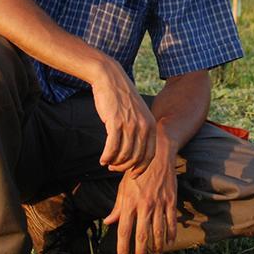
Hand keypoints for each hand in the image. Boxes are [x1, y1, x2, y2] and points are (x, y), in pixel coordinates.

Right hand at [90, 58, 156, 172]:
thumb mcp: (136, 114)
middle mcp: (143, 126)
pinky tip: (102, 159)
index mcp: (150, 125)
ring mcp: (130, 125)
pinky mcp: (116, 123)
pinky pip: (112, 149)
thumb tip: (134, 152)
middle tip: (114, 168)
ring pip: (123, 155)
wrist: (110, 78)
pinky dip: (106, 157)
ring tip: (107, 162)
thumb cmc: (121, 98)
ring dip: (114, 163)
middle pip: (136, 158)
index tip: (132, 174)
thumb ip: (139, 130)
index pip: (150, 155)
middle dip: (124, 167)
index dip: (141, 168)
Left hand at [103, 150, 178, 253]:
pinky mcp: (171, 201)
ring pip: (158, 231)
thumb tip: (108, 222)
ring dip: (156, 247)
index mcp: (129, 202)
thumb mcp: (123, 187)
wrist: (157, 155)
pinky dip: (170, 235)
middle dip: (140, 252)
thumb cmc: (136, 171)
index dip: (123, 246)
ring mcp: (159, 204)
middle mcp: (144, 205)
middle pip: (142, 235)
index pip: (124, 229)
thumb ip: (117, 207)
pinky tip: (168, 243)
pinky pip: (171, 222)